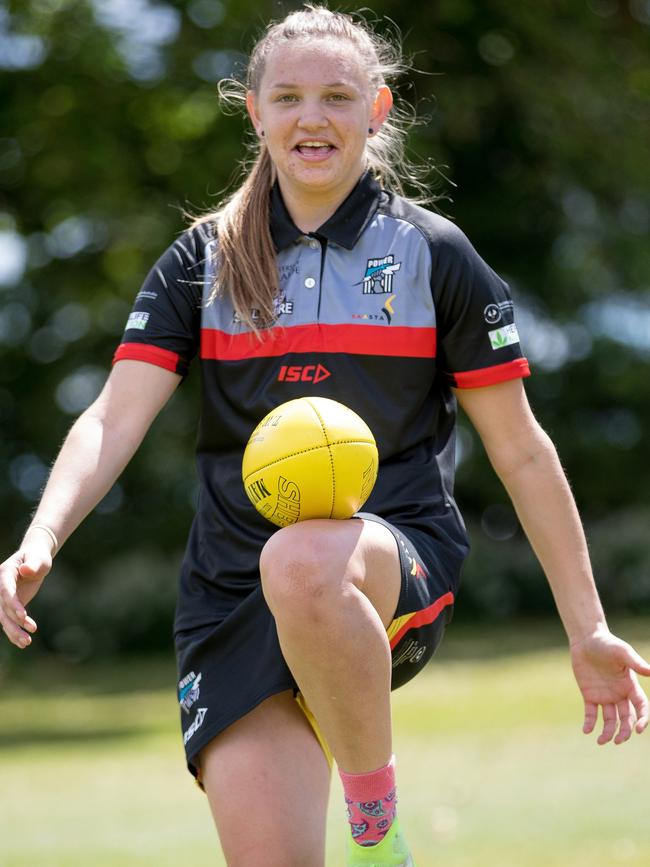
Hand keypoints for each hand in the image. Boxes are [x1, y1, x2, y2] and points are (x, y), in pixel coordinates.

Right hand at [0, 533, 52, 647]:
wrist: (34, 560)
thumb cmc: (37, 557)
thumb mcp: (39, 558)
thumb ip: (33, 564)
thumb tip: (26, 570)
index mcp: (5, 573)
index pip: (6, 590)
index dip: (12, 604)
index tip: (23, 616)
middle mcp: (0, 587)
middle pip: (2, 608)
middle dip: (14, 623)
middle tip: (28, 636)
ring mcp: (3, 597)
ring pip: (4, 618)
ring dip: (14, 631)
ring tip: (27, 642)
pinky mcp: (10, 605)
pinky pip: (9, 620)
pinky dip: (15, 631)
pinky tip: (24, 642)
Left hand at [570, 629, 649, 744]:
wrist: (586, 639)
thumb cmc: (606, 643)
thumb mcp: (622, 651)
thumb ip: (635, 662)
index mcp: (630, 686)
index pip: (641, 707)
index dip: (642, 719)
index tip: (638, 729)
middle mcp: (619, 694)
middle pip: (626, 718)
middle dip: (624, 731)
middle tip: (618, 741)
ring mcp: (604, 696)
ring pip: (610, 719)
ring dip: (607, 732)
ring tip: (601, 741)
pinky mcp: (589, 695)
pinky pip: (591, 713)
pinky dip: (589, 723)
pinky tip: (586, 730)